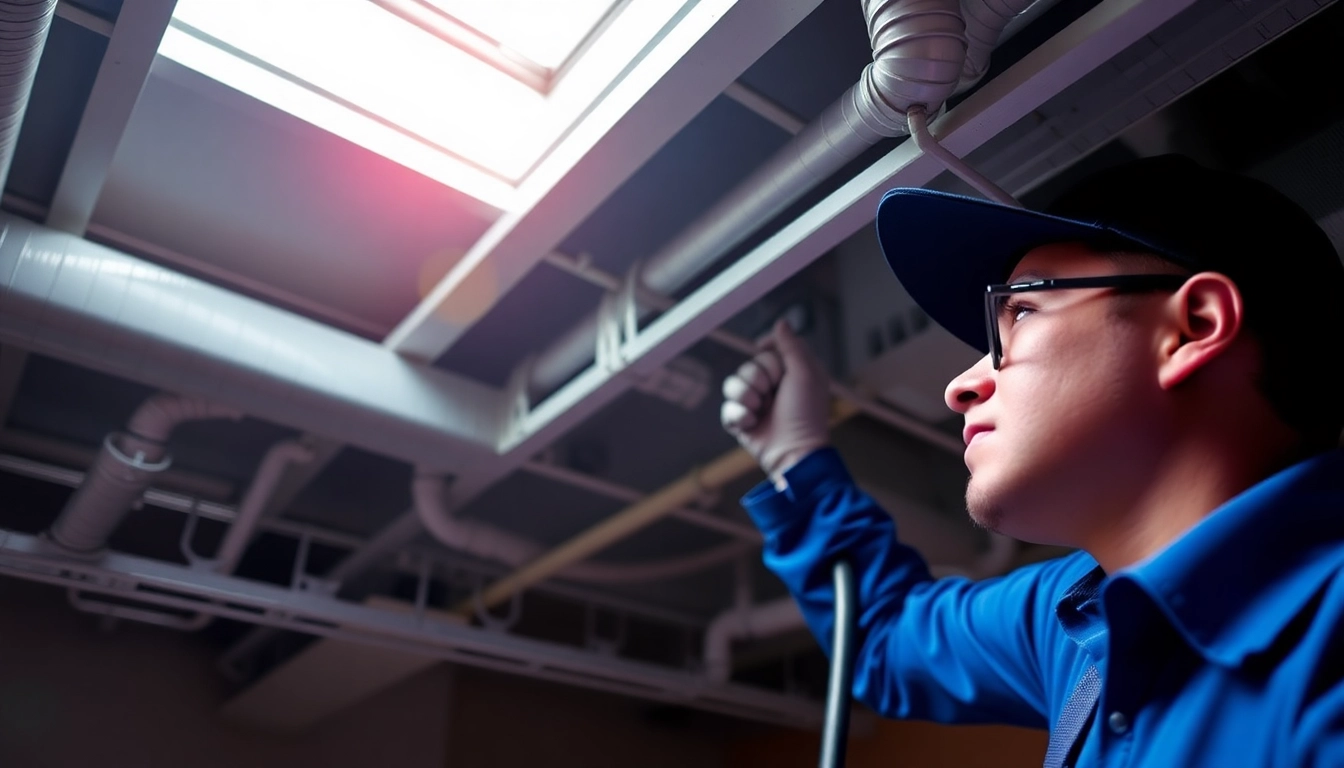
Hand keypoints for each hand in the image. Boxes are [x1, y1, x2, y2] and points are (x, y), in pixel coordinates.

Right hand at [721, 319, 831, 480]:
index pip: (769, 349)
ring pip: (732, 384)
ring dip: (746, 397)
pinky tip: (752, 425)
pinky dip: (739, 416)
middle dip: (759, 378)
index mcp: (790, 374)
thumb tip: (781, 323)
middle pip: (749, 365)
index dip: (768, 350)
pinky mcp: (741, 421)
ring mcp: (755, 404)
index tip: (768, 352)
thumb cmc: (805, 414)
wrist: (793, 452)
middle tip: (773, 393)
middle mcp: (772, 387)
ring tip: (759, 411)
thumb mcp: (805, 374)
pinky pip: (726, 408)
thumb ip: (792, 346)